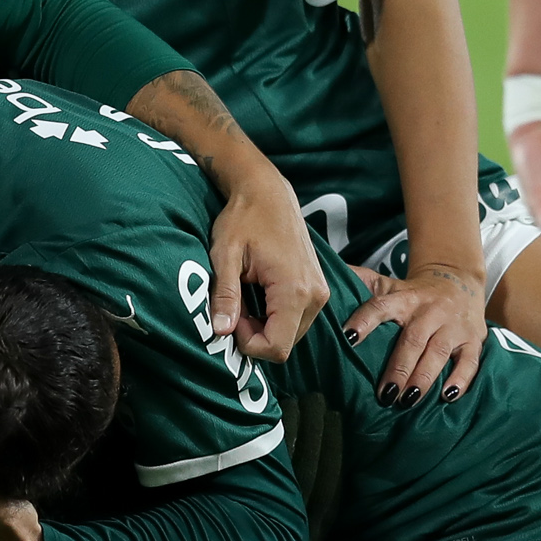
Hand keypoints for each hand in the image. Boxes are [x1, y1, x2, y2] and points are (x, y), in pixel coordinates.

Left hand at [208, 172, 321, 361]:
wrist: (268, 192)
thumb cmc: (245, 218)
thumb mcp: (225, 255)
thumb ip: (225, 296)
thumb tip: (220, 331)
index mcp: (294, 290)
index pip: (276, 347)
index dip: (247, 343)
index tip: (230, 318)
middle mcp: (315, 295)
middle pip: (285, 344)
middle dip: (254, 336)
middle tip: (234, 307)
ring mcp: (319, 292)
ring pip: (291, 334)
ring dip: (264, 327)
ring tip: (244, 297)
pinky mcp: (317, 288)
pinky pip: (296, 319)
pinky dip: (274, 317)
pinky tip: (257, 295)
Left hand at [340, 262, 487, 405]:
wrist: (460, 282)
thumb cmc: (415, 293)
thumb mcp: (388, 285)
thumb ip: (360, 283)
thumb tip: (324, 272)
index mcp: (404, 298)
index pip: (380, 307)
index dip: (364, 321)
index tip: (348, 338)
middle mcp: (429, 311)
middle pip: (412, 340)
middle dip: (398, 368)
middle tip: (384, 394)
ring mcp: (452, 326)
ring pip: (438, 352)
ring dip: (423, 378)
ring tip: (408, 400)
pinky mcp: (473, 340)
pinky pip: (469, 361)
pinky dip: (460, 380)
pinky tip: (447, 396)